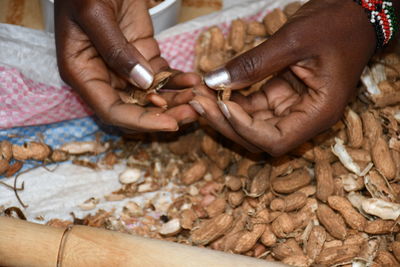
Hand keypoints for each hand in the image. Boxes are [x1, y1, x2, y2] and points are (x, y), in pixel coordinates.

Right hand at [54, 0, 199, 131]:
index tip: (170, 124)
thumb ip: (116, 49)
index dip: (141, 121)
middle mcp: (103, 76)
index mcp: (82, 72)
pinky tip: (193, 80)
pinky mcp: (143, 56)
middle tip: (193, 112)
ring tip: (197, 95)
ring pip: (152, 95)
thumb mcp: (95, 14)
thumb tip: (143, 82)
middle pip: (135, 108)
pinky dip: (178, 81)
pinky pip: (162, 76)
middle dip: (164, 114)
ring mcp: (125, 68)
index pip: (111, 109)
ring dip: (175, 100)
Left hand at [191, 0, 376, 155]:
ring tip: (199, 93)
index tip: (222, 104)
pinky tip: (214, 86)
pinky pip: (253, 104)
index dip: (245, 129)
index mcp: (319, 113)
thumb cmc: (336, 24)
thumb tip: (215, 81)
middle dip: (225, 122)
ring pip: (252, 123)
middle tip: (197, 101)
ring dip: (224, 111)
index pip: (276, 140)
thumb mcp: (292, 41)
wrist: (353, 12)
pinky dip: (233, 98)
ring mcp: (292, 107)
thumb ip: (253, 64)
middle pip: (259, 136)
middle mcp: (305, 117)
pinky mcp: (282, 95)